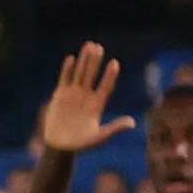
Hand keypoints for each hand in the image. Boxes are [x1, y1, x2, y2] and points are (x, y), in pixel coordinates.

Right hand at [39, 42, 135, 156]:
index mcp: (97, 106)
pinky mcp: (60, 96)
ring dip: (84, 60)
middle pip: (92, 76)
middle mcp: (86, 97)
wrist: (61, 146)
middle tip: (99, 47)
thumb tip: (133, 123)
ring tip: (89, 46)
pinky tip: (71, 58)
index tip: (114, 63)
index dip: (109, 76)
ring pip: (79, 74)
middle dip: (95, 62)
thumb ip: (115, 129)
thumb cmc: (82, 144)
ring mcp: (73, 95)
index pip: (105, 87)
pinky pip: (64, 79)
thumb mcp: (100, 137)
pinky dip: (67, 69)